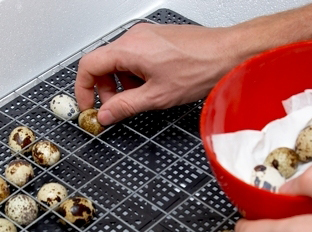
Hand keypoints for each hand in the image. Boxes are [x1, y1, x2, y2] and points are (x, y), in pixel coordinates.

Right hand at [74, 23, 243, 124]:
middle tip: (115, 108)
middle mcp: (134, 37)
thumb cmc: (200, 68)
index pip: (88, 66)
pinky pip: (135, 56)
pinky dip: (135, 74)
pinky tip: (151, 86)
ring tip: (139, 98)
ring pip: (119, 61)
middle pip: (103, 64)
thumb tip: (105, 115)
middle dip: (105, 89)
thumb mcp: (157, 96)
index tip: (88, 106)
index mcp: (129, 49)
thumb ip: (125, 107)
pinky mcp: (156, 39)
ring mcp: (146, 36)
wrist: (228, 53)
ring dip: (122, 83)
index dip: (82, 89)